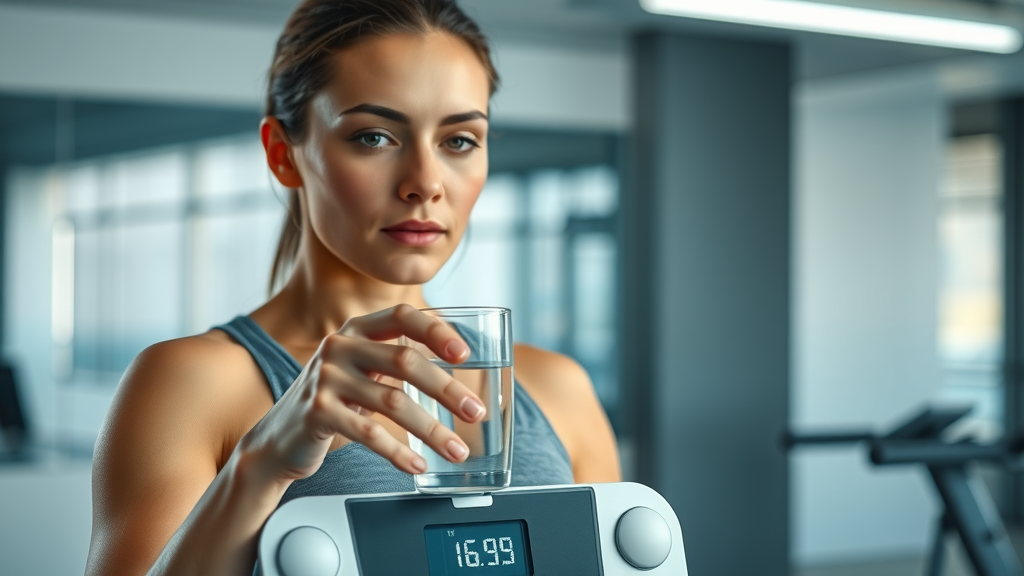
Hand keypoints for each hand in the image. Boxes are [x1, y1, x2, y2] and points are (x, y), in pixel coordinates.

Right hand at [238, 304, 485, 482]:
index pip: (401, 316)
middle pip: (405, 360)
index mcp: (356, 330)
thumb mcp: (361, 369)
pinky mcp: (318, 412)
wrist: (279, 439)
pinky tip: (417, 464)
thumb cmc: (332, 401)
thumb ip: (395, 356)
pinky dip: (398, 451)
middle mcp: (339, 346)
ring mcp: (326, 378)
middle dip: (447, 389)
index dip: (436, 331)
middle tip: (475, 412)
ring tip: (456, 450)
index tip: (465, 354)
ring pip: (393, 401)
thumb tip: (456, 355)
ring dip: (432, 429)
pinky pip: (369, 433)